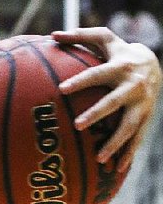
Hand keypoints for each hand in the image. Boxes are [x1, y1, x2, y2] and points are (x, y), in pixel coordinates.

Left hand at [52, 27, 161, 171]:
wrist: (155, 63)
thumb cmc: (119, 50)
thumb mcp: (104, 38)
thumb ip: (79, 35)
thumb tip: (51, 34)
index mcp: (118, 67)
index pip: (96, 74)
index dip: (80, 81)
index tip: (61, 89)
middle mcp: (132, 86)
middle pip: (114, 102)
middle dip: (97, 114)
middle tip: (77, 125)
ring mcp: (143, 104)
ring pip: (130, 126)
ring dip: (116, 142)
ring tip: (98, 158)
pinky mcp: (149, 117)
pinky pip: (139, 138)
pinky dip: (129, 153)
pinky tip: (117, 169)